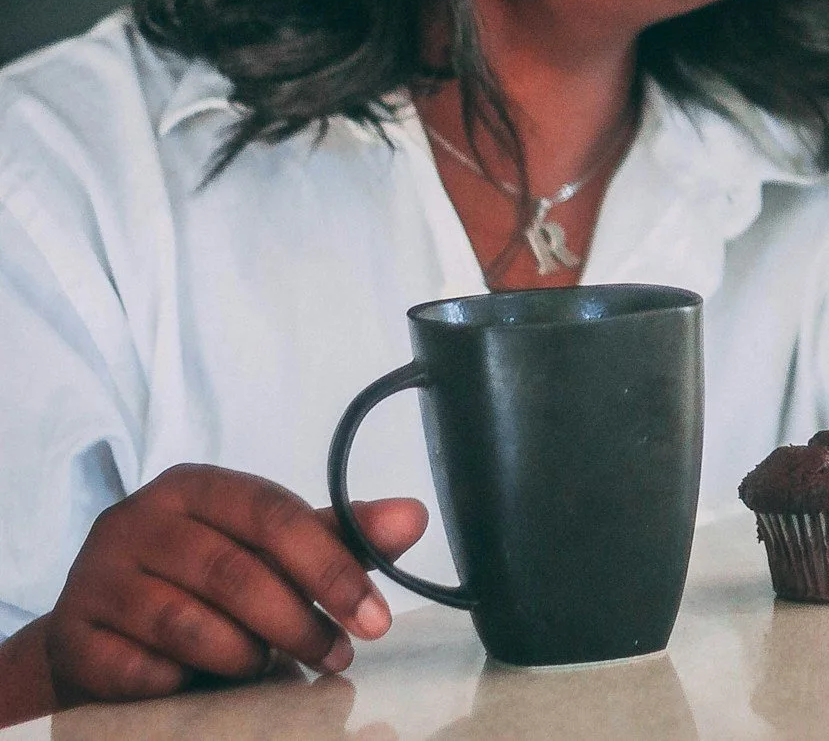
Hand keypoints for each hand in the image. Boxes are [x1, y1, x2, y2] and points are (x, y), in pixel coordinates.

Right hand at [37, 465, 423, 709]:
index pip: (275, 516)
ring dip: (244, 655)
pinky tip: (199, 681)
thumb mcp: (269, 547)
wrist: (100, 628)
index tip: (374, 617)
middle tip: (336, 656)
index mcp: (195, 487)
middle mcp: (137, 520)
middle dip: (299, 623)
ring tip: (266, 666)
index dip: (331, 568)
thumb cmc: (201, 577)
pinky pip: (143, 670)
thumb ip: (339, 534)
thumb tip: (414, 517)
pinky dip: (184, 682)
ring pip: (189, 624)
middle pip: (235, 573)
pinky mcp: (73, 634)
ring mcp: (97, 576)